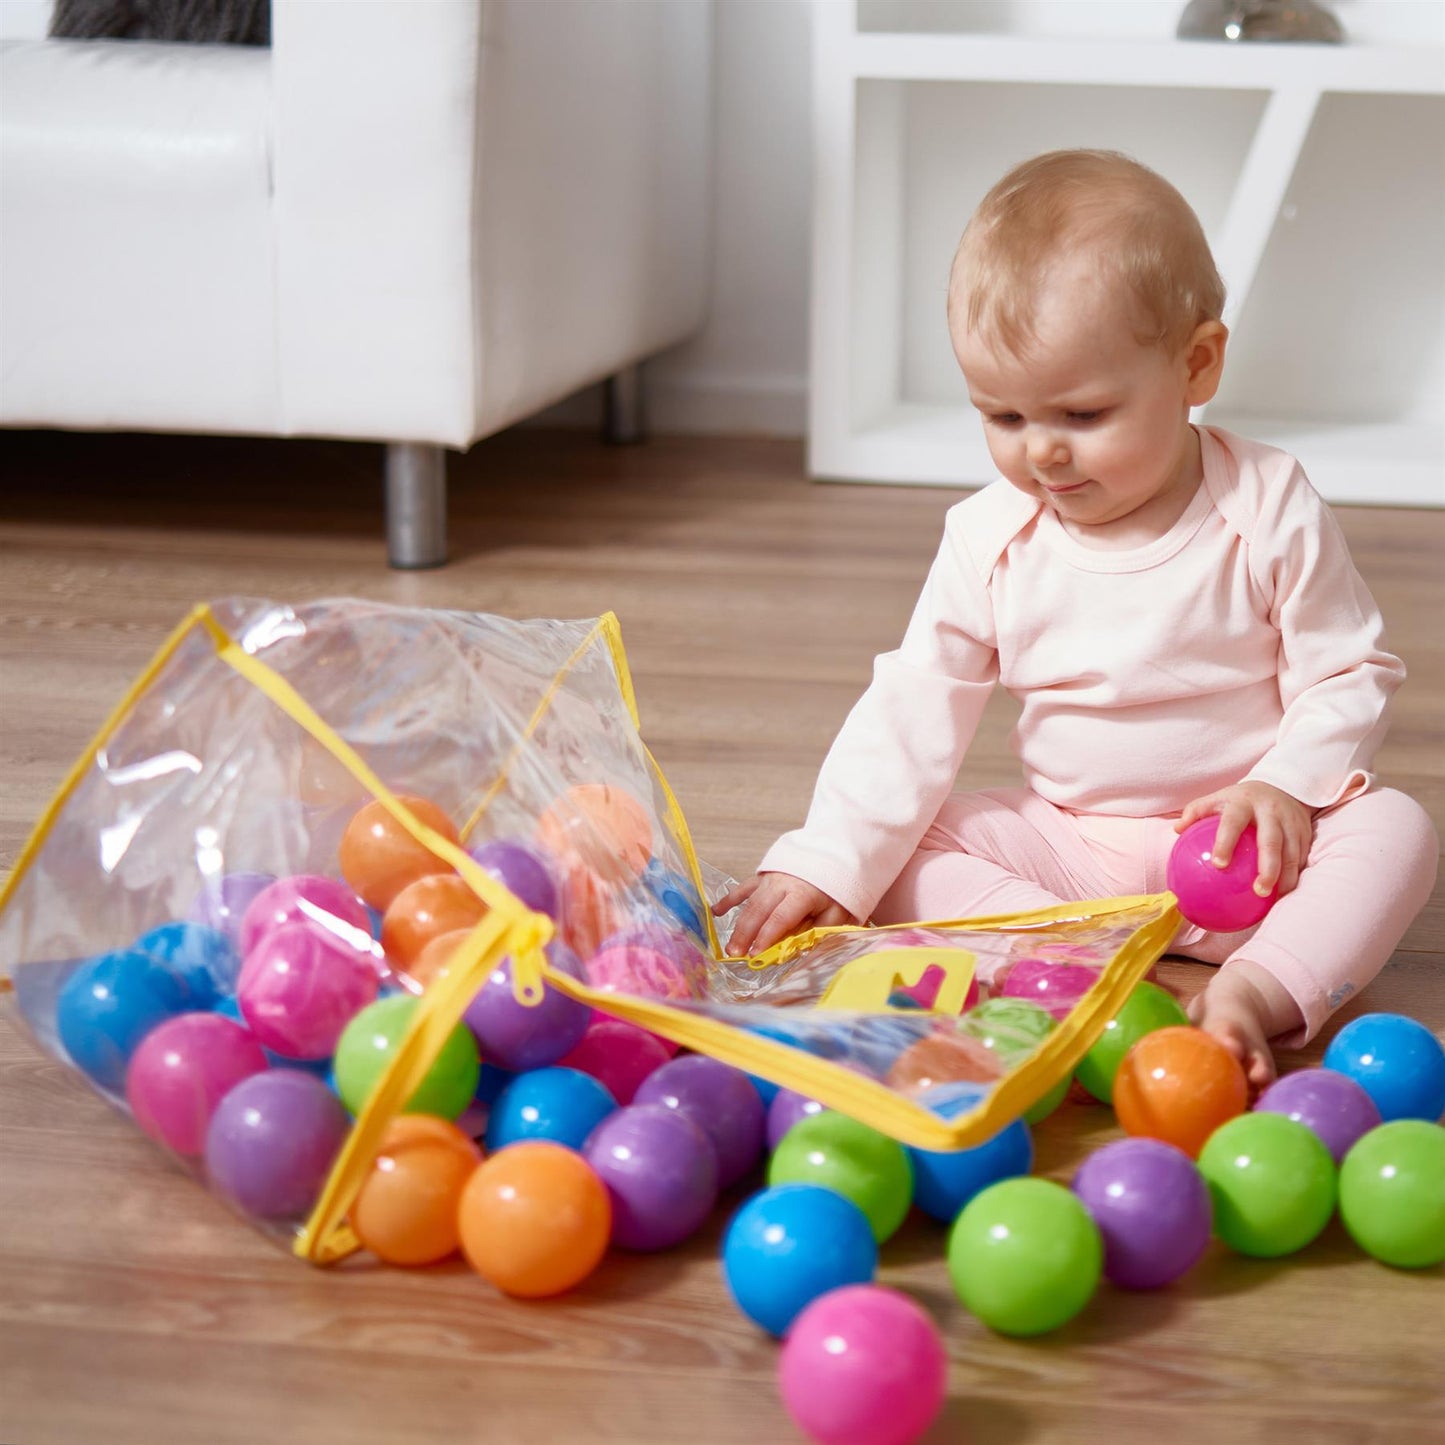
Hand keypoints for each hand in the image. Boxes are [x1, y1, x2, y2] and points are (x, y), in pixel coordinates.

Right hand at [712, 871, 852, 957]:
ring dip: (738, 926)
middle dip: (746, 934)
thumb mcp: (840, 909)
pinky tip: (715, 912)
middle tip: (735, 954)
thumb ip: (823, 929)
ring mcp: (769, 879)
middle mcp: (782, 885)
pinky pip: (743, 888)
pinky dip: (729, 899)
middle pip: (760, 912)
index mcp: (802, 893)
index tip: (756, 954)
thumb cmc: (836, 887)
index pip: (781, 918)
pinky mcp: (762, 877)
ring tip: (729, 947)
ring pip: (750, 904)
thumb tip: (804, 948)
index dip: (767, 936)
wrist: (832, 854)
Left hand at [1174, 781, 1314, 898]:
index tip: (1219, 865)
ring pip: (1292, 852)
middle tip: (1258, 891)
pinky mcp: (1305, 832)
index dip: (1226, 841)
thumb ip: (1196, 811)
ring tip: (1276, 898)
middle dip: (1268, 867)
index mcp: (1244, 803)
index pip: (1233, 822)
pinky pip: (1302, 857)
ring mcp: (1291, 822)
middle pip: (1271, 841)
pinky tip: (1285, 893)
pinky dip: (1295, 875)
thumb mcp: (1217, 798)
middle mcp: (1270, 812)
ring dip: (1286, 877)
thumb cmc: (1240, 800)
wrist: (1281, 786)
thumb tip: (1177, 830)